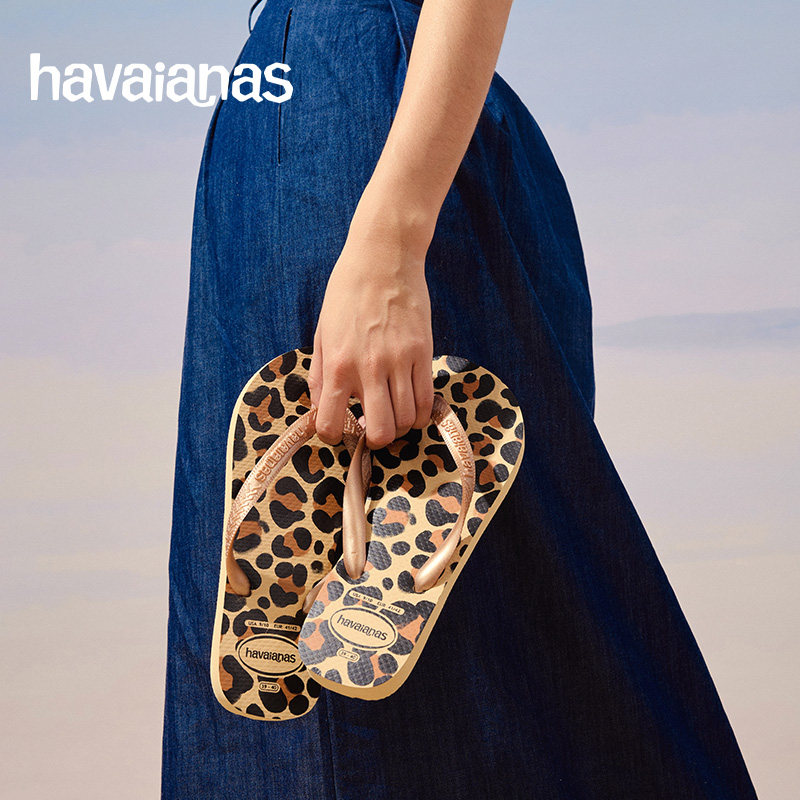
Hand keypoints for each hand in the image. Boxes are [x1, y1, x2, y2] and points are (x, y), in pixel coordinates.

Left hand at [308, 213, 434, 449]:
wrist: (383, 259)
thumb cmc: (347, 293)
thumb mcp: (322, 332)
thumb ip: (319, 374)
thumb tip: (319, 408)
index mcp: (337, 364)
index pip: (331, 424)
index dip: (333, 436)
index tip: (338, 429)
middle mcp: (369, 368)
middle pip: (379, 432)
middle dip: (374, 439)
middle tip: (371, 427)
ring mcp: (400, 362)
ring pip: (406, 420)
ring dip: (398, 426)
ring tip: (392, 416)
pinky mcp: (423, 353)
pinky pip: (426, 400)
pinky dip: (419, 414)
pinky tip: (411, 410)